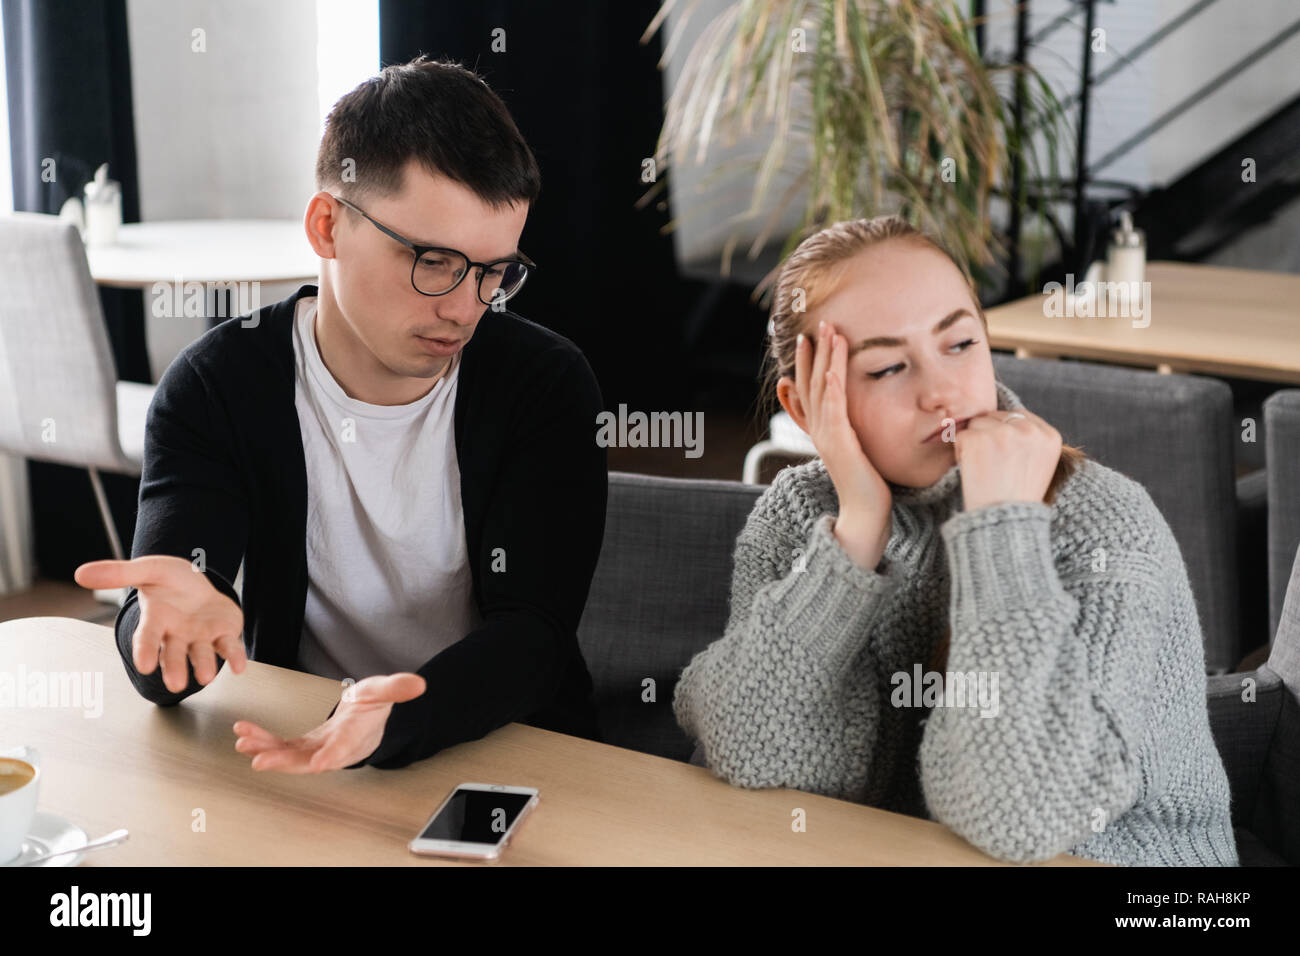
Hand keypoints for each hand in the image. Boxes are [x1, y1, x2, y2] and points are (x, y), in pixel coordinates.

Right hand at [74, 555, 245, 692]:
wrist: (198, 583)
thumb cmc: (170, 581)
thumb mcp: (149, 569)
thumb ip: (119, 573)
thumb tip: (80, 573)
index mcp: (156, 621)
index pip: (147, 638)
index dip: (144, 651)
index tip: (143, 665)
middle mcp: (177, 634)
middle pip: (174, 654)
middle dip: (174, 668)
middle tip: (175, 684)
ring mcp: (201, 637)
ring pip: (201, 654)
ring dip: (204, 666)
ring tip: (205, 677)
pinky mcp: (224, 635)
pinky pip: (230, 647)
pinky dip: (235, 657)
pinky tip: (240, 666)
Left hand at [234, 673, 426, 772]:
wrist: (369, 714)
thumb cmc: (376, 703)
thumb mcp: (385, 689)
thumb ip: (396, 687)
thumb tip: (418, 684)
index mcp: (359, 734)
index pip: (348, 746)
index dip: (335, 754)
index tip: (320, 764)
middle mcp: (337, 748)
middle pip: (311, 759)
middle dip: (285, 761)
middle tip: (261, 760)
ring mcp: (320, 749)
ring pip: (292, 755)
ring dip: (268, 751)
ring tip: (244, 743)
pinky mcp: (307, 745)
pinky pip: (284, 747)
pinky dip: (265, 742)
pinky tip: (245, 736)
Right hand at [793, 320, 892, 568]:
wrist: (865, 513)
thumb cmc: (867, 484)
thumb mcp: (857, 450)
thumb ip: (851, 431)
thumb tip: (854, 418)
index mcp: (822, 429)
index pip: (809, 388)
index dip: (806, 362)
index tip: (808, 339)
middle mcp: (819, 429)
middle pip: (811, 382)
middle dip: (813, 352)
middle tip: (817, 324)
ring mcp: (826, 436)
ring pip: (821, 389)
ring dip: (824, 359)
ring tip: (828, 333)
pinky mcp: (839, 443)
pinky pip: (833, 409)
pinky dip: (832, 387)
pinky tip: (834, 370)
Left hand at [953, 407, 1061, 510]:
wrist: (1003, 521)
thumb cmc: (1018, 497)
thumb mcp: (1040, 465)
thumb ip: (1031, 439)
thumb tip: (1008, 416)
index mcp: (1050, 436)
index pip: (1018, 415)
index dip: (1004, 432)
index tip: (1003, 455)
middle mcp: (1029, 430)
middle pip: (995, 417)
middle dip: (988, 435)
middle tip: (992, 465)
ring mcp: (1003, 432)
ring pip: (977, 424)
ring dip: (973, 442)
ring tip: (984, 468)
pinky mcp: (978, 438)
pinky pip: (960, 436)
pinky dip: (960, 452)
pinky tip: (973, 470)